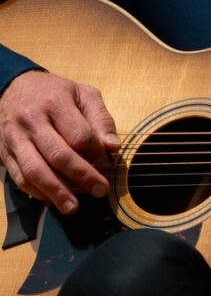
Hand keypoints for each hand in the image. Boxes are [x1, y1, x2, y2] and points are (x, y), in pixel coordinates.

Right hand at [0, 69, 119, 214]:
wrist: (12, 88)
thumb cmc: (54, 93)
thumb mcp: (82, 94)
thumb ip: (101, 119)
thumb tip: (113, 147)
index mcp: (55, 102)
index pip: (79, 135)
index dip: (96, 153)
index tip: (107, 164)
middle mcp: (31, 120)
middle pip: (58, 155)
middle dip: (82, 177)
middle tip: (101, 190)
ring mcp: (15, 138)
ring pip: (34, 170)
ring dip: (56, 192)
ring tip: (73, 207)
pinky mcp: (5, 152)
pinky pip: (19, 178)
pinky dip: (37, 192)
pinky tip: (53, 199)